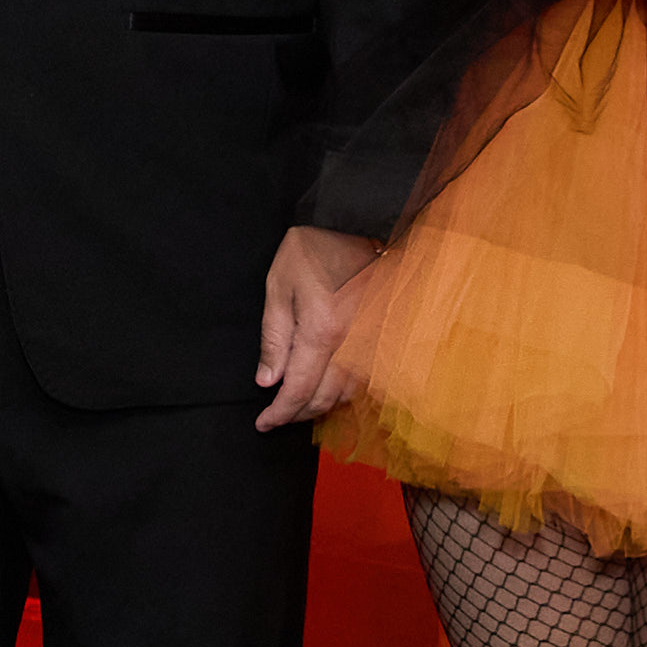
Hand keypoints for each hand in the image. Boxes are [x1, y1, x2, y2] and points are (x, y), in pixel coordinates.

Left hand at [255, 222, 374, 429]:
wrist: (355, 223)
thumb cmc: (312, 250)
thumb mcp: (278, 288)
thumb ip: (274, 339)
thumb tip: (268, 381)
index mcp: (323, 331)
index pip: (300, 390)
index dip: (280, 413)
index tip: (263, 423)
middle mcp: (353, 344)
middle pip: (325, 398)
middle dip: (298, 414)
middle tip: (276, 416)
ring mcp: (373, 342)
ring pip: (349, 394)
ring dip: (322, 405)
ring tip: (298, 404)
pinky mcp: (383, 336)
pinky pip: (365, 379)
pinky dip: (344, 392)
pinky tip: (328, 388)